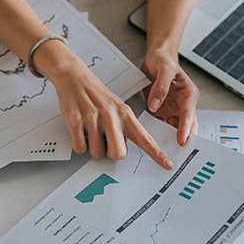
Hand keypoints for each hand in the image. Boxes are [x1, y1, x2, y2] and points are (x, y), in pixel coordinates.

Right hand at [38, 41, 173, 168]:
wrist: (75, 77)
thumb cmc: (96, 95)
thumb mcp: (117, 107)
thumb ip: (124, 128)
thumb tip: (122, 149)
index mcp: (126, 115)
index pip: (145, 139)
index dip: (157, 154)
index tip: (168, 165)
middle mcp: (112, 117)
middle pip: (118, 154)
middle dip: (109, 152)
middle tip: (104, 139)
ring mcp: (93, 119)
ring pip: (97, 153)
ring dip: (92, 147)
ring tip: (90, 130)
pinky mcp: (76, 122)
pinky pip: (80, 148)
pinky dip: (79, 145)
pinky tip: (80, 130)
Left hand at [141, 47, 198, 145]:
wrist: (156, 57)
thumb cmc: (163, 60)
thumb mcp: (164, 69)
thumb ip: (161, 87)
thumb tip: (155, 106)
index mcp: (188, 94)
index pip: (188, 115)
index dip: (185, 129)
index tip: (182, 141)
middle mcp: (183, 104)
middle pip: (185, 127)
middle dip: (182, 140)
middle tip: (177, 155)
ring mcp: (173, 109)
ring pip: (173, 129)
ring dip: (169, 140)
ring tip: (164, 154)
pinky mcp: (163, 112)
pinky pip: (161, 126)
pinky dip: (158, 135)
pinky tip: (152, 144)